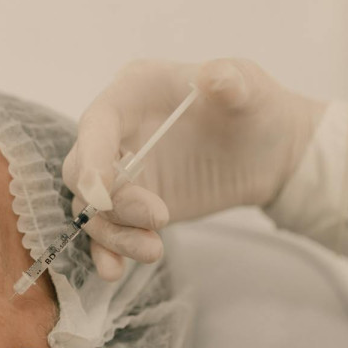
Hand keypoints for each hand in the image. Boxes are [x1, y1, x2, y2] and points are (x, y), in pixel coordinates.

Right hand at [63, 57, 325, 279]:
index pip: (96, 124)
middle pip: (81, 173)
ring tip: (154, 251)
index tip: (101, 194)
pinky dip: (109, 252)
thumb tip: (213, 76)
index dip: (91, 158)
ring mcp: (121, 175)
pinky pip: (107, 233)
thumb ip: (230, 80)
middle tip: (160, 217)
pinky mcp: (130, 209)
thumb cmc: (252, 108)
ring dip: (115, 236)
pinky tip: (116, 272)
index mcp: (132, 94)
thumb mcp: (249, 87)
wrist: (265, 152)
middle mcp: (115, 135)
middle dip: (112, 203)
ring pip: (93, 211)